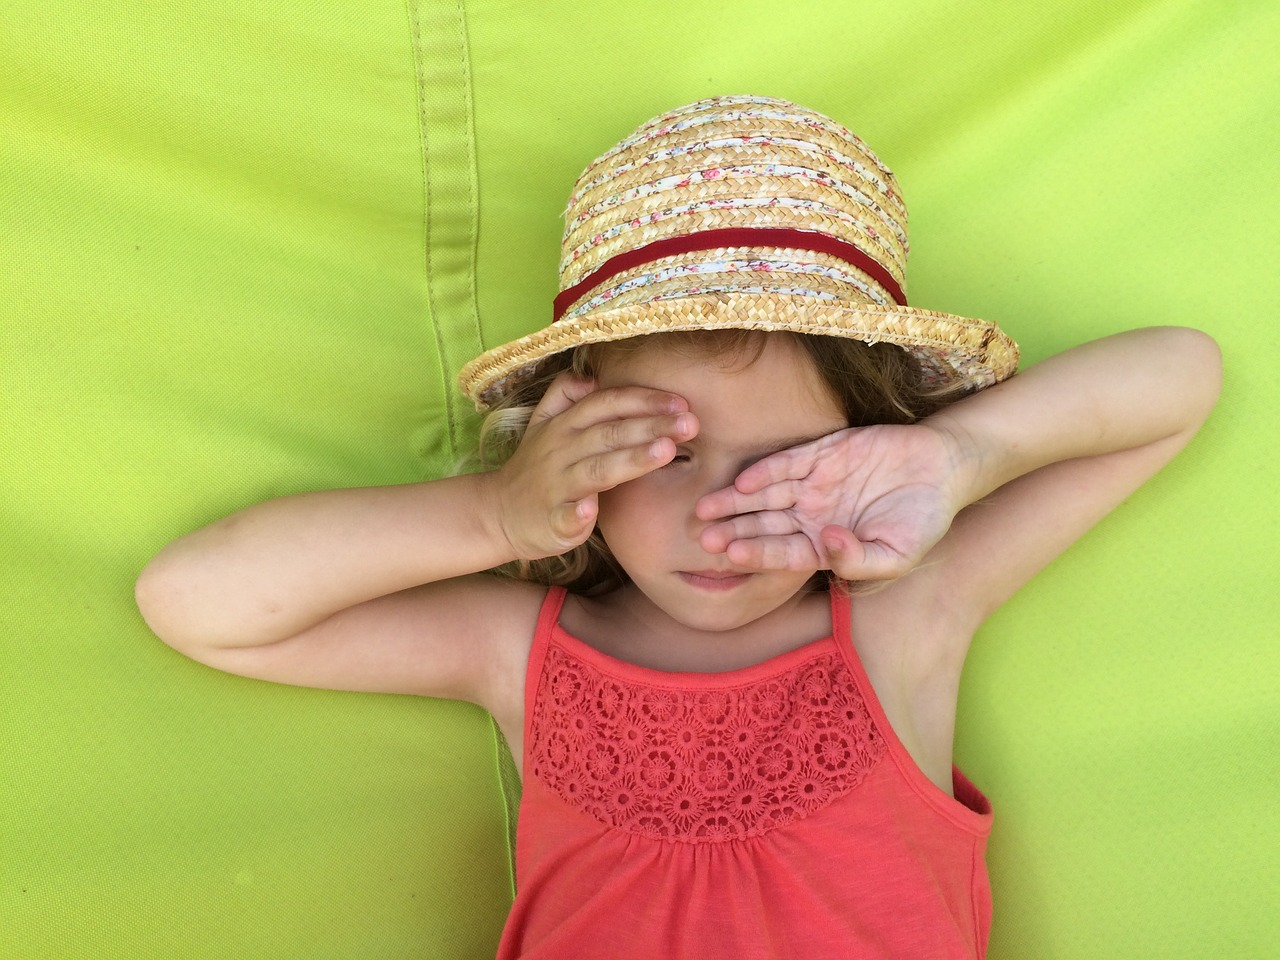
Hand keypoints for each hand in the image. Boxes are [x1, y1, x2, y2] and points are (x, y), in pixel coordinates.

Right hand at [493, 374, 697, 559]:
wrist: (499, 512)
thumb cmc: (536, 468)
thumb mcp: (544, 423)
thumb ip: (566, 395)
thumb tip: (591, 376)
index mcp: (565, 426)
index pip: (607, 403)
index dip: (643, 400)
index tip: (681, 402)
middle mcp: (561, 450)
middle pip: (610, 433)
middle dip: (652, 426)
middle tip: (691, 424)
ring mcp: (556, 485)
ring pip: (597, 470)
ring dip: (631, 460)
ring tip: (667, 453)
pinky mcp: (551, 520)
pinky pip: (564, 516)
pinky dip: (577, 514)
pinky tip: (592, 509)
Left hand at [695, 423, 967, 580]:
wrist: (943, 468)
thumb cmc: (923, 520)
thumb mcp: (898, 554)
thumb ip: (859, 560)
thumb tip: (826, 546)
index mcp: (825, 546)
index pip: (783, 553)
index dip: (758, 554)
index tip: (732, 556)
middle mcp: (812, 516)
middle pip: (764, 525)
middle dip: (733, 531)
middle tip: (701, 538)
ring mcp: (814, 484)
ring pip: (766, 495)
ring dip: (736, 502)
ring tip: (705, 509)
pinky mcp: (822, 453)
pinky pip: (787, 463)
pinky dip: (766, 471)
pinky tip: (743, 481)